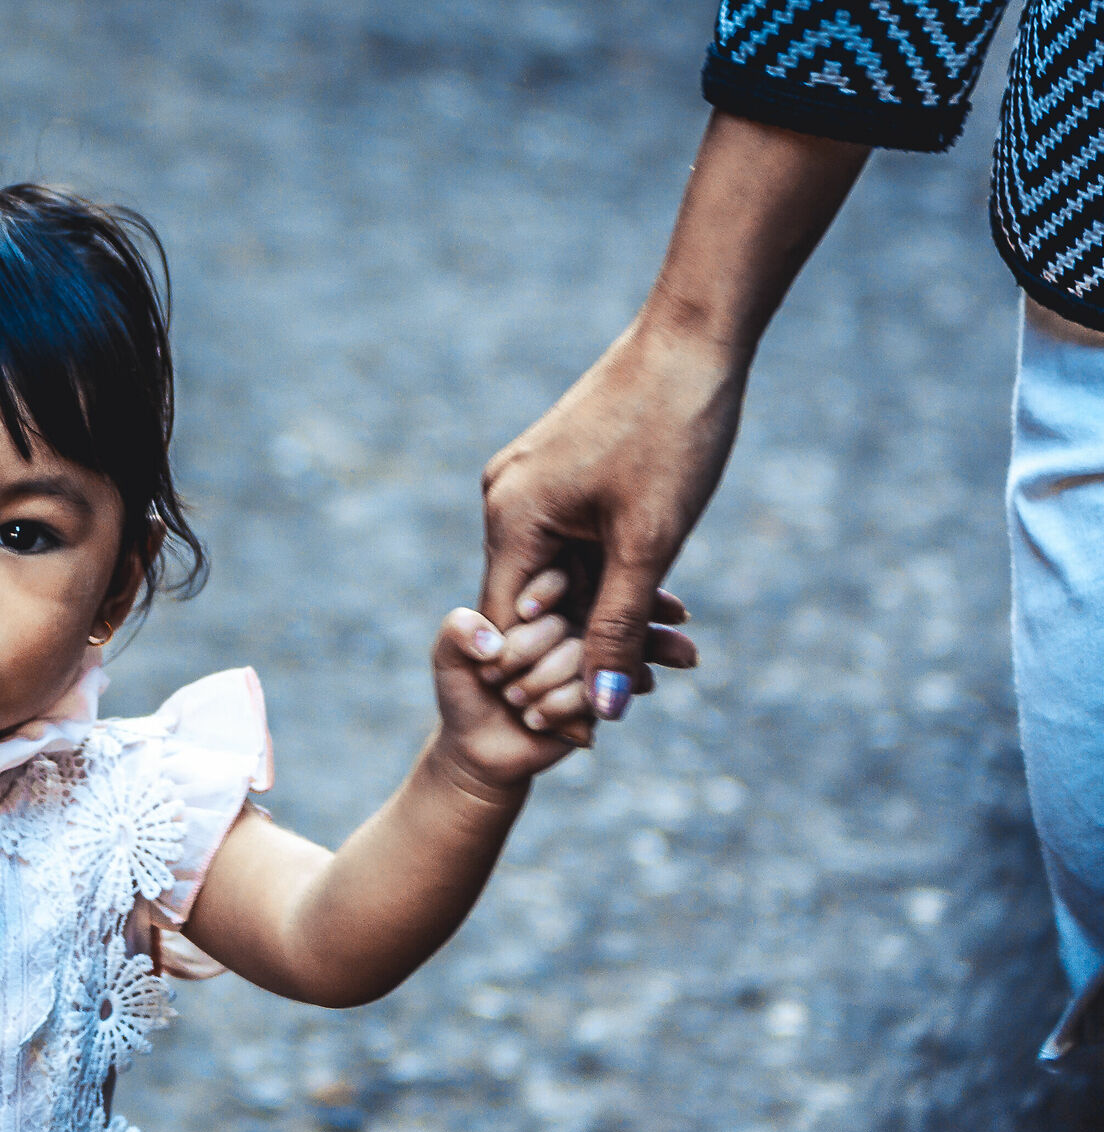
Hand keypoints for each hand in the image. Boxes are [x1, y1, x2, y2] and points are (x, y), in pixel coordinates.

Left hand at [432, 603, 580, 790]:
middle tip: (494, 679)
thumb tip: (494, 639)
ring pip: (580, 657)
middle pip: (560, 624)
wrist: (480, 748)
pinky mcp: (598, 696)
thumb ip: (457, 630)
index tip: (514, 620)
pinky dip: (554, 708)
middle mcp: (568, 631)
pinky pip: (591, 692)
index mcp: (537, 609)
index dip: (538, 595)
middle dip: (521, 653)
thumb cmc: (466, 694)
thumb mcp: (448, 658)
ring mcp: (588, 664)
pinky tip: (534, 720)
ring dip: (537, 683)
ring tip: (512, 701)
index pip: (554, 579)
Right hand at [479, 318, 720, 718]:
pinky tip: (652, 589)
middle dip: (583, 649)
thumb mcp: (650, 542)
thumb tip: (604, 709)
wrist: (697, 334)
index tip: (585, 726)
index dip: (545, 680)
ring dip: (602, 609)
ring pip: (559, 571)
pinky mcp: (558, 467)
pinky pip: (571, 539)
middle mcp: (505, 499)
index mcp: (511, 518)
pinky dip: (605, 569)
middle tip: (641, 692)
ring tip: (662, 647)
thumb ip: (620, 628)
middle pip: (534, 602)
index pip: (508, 627)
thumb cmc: (672, 430)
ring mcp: (529, 480)